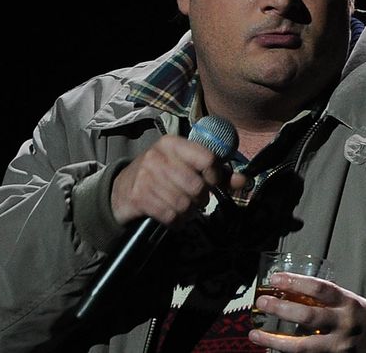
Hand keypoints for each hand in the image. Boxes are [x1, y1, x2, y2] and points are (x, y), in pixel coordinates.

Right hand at [110, 135, 246, 225]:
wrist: (122, 189)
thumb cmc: (162, 175)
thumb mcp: (186, 166)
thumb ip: (216, 173)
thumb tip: (243, 181)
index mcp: (173, 144)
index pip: (207, 159)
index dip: (215, 175)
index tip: (211, 182)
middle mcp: (158, 156)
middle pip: (197, 186)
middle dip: (201, 198)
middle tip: (195, 199)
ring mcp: (145, 176)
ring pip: (184, 204)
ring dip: (188, 212)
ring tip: (183, 208)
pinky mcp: (138, 197)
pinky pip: (170, 216)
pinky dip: (176, 221)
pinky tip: (173, 217)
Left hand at [249, 272, 365, 352]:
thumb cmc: (361, 316)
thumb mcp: (349, 300)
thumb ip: (325, 299)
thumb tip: (288, 293)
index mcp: (348, 302)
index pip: (319, 288)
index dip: (295, 282)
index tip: (275, 279)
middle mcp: (344, 324)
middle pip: (308, 316)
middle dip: (281, 309)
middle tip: (262, 302)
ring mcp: (339, 346)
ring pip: (302, 346)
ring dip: (275, 341)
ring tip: (255, 334)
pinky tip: (272, 349)